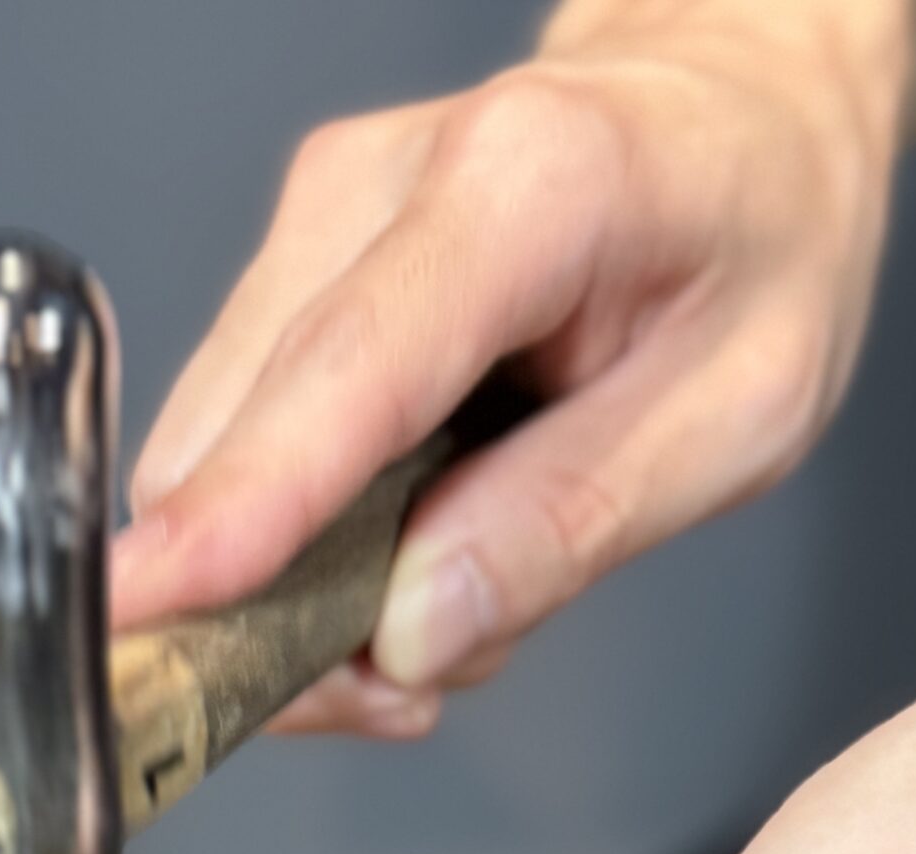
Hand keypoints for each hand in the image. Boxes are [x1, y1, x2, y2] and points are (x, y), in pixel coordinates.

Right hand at [112, 0, 910, 736]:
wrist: (741, 106)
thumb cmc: (761, 238)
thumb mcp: (742, 411)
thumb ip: (572, 524)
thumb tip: (408, 637)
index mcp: (529, 186)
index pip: (351, 368)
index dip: (245, 503)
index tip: (154, 603)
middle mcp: (379, 185)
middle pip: (238, 439)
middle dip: (287, 609)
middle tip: (416, 684)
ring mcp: (315, 225)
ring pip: (216, 464)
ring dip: (305, 587)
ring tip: (455, 593)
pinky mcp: (289, 275)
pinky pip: (242, 454)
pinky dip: (309, 543)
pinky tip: (416, 543)